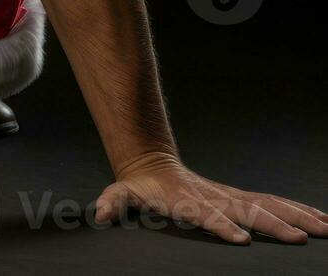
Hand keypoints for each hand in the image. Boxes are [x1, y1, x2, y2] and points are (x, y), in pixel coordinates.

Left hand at [96, 152, 327, 243]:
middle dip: (273, 225)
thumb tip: (100, 214)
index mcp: (188, 202)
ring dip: (296, 217)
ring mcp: (230, 197)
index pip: (206, 216)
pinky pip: (273, 204)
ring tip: (326, 228)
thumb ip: (112, 202)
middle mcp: (215, 198)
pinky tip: (322, 218)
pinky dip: (298, 210)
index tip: (241, 241)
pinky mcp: (240, 199)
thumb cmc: (138, 186)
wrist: (151, 164)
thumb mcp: (121, 193)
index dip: (221, 227)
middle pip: (247, 212)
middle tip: (299, 239)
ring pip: (268, 206)